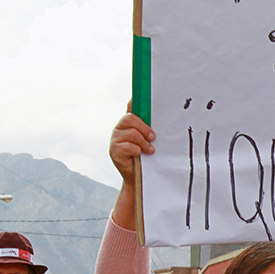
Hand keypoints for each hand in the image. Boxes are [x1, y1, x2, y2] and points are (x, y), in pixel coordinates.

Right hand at [109, 108, 154, 227]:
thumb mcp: (149, 140)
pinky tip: (141, 155)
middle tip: (153, 137)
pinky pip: (128, 146)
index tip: (141, 96)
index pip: (130, 107)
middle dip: (144, 128)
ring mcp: (115, 139)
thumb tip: (160, 112)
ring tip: (150, 150)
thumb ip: (150, 126)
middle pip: (130, 119)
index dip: (135, 101)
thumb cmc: (146, 157)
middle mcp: (119, 128)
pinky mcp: (113, 151)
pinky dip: (137, 150)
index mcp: (128, 123)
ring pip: (131, 133)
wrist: (139, 177)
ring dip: (143, 142)